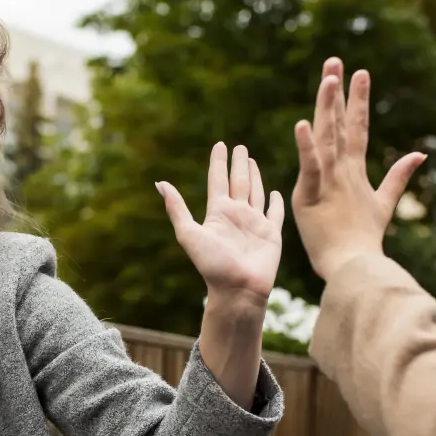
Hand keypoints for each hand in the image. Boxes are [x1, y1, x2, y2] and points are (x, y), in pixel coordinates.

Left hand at [157, 142, 284, 306]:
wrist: (237, 290)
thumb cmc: (212, 265)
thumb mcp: (189, 234)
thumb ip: (177, 208)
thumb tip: (160, 183)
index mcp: (218, 213)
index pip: (218, 180)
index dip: (219, 162)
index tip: (220, 145)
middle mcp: (236, 214)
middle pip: (238, 181)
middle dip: (238, 163)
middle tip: (239, 146)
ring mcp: (255, 223)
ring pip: (256, 192)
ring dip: (255, 176)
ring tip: (252, 161)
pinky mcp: (272, 233)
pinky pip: (275, 213)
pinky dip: (276, 202)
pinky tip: (275, 192)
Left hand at [291, 58, 425, 279]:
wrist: (356, 268)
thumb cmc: (365, 240)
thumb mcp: (384, 204)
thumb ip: (400, 176)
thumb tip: (421, 152)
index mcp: (354, 172)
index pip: (357, 128)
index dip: (358, 100)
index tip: (360, 72)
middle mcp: (343, 171)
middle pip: (339, 124)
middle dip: (338, 91)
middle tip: (336, 60)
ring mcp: (328, 182)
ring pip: (326, 138)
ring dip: (326, 106)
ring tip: (329, 77)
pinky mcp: (312, 196)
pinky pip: (310, 168)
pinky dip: (306, 147)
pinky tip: (302, 124)